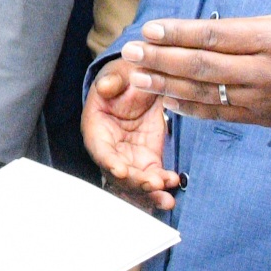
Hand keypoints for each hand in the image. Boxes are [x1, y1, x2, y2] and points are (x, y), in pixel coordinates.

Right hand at [82, 58, 179, 209]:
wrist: (144, 83)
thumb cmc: (127, 76)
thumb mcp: (120, 72)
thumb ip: (112, 80)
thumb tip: (104, 87)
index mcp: (97, 128)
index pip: (99, 150)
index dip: (108, 162)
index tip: (121, 171)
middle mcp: (110, 149)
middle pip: (117, 174)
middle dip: (135, 183)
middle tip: (153, 185)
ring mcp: (129, 157)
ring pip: (135, 183)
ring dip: (149, 193)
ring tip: (166, 199)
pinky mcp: (148, 160)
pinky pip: (153, 177)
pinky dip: (162, 184)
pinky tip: (173, 183)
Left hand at [120, 0, 270, 133]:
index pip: (216, 35)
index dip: (179, 32)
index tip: (150, 27)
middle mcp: (266, 71)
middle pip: (203, 65)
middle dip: (162, 58)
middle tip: (130, 50)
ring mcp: (263, 98)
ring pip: (206, 92)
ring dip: (166, 84)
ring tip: (135, 76)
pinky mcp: (262, 117)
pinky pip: (219, 114)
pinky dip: (189, 108)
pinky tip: (164, 100)